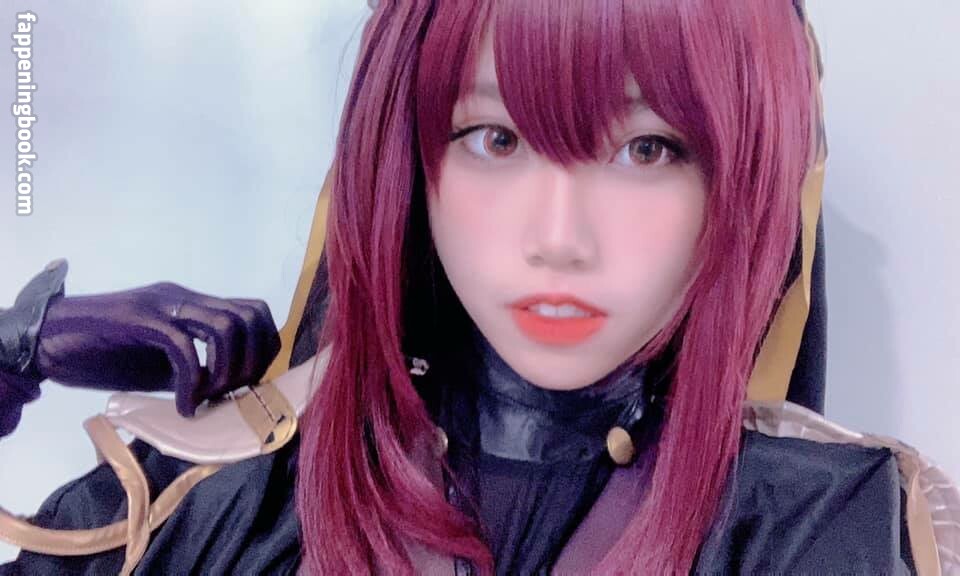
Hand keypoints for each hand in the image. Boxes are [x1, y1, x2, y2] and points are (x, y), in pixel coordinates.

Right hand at [35, 281, 280, 416]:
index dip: (262, 350)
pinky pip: (184, 346)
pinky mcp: (139, 319)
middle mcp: (184, 298)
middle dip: (252, 362)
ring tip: (206, 399)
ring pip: (226, 327)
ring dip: (226, 371)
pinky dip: (192, 382)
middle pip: (250, 317)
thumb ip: (196, 369)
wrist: (48, 341)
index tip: (246, 384)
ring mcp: (162, 304)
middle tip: (229, 394)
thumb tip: (231, 395)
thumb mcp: (163, 365)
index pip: (254, 312)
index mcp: (193, 305)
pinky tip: (183, 406)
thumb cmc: (105, 354)